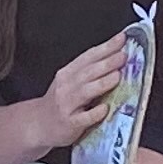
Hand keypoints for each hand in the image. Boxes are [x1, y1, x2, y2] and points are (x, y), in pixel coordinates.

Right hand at [33, 28, 136, 150]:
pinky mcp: (69, 124)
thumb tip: (116, 58)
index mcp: (67, 73)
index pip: (88, 57)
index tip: (122, 39)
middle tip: (123, 56)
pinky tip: (105, 108)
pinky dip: (95, 113)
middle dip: (107, 63)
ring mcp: (67, 105)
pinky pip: (84, 118)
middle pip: (88, 72)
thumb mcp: (69, 82)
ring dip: (102, 83)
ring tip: (117, 76)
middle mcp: (66, 86)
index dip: (105, 47)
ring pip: (85, 92)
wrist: (39, 124)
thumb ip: (89, 72)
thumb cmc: (60, 102)